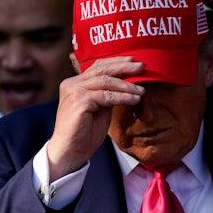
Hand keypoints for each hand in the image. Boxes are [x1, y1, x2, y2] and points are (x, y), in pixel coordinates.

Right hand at [47, 54, 144, 179]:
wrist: (70, 151)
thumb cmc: (85, 132)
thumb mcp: (99, 108)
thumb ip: (107, 94)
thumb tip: (127, 83)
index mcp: (75, 83)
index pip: (97, 66)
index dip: (116, 62)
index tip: (133, 61)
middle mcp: (72, 84)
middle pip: (102, 69)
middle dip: (124, 67)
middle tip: (142, 66)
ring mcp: (74, 91)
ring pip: (105, 81)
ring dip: (127, 85)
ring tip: (141, 90)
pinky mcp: (79, 102)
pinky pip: (106, 96)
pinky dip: (122, 97)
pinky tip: (134, 100)